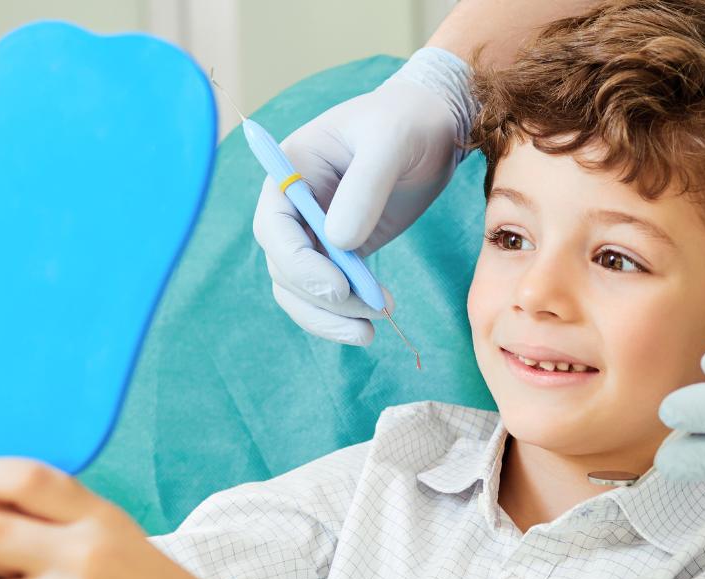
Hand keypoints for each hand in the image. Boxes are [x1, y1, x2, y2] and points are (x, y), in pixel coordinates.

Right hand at [253, 48, 474, 345]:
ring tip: (371, 331)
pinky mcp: (339, 251)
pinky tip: (372, 322)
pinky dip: (344, 313)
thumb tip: (340, 242)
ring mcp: (314, 231)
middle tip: (372, 312)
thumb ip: (365, 186)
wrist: (431, 127)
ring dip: (331, 317)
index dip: (298, 264)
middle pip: (285, 267)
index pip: (273, 227)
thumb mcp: (389, 141)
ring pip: (301, 290)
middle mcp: (293, 205)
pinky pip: (328, 293)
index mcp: (291, 170)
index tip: (338, 288)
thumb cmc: (406, 121)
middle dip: (322, 298)